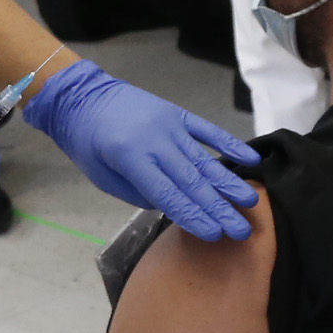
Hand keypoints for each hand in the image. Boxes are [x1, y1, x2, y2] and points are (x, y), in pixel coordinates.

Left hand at [24, 60, 259, 239]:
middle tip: (241, 230)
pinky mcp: (177, 113)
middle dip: (218, 208)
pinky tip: (249, 158)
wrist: (82, 97)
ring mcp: (170, 125)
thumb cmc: (87, 143)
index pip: (168, 195)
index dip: (193, 216)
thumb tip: (174, 204)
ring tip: (250, 202)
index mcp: (131, 159)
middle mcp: (155, 141)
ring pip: (204, 159)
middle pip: (192, 181)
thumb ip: (139, 193)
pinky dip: (229, 143)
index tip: (215, 234)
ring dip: (229, 183)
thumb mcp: (102, 177)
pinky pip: (207, 129)